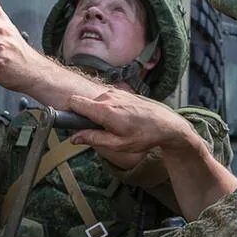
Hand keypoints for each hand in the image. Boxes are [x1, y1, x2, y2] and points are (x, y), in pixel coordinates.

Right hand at [68, 89, 196, 154]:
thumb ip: (94, 139)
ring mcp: (116, 92)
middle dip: (86, 116)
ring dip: (99, 114)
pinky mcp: (122, 92)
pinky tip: (122, 119)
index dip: (70, 112)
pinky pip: (106, 100)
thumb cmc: (144, 136)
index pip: (74, 102)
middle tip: (101, 131)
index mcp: (105, 110)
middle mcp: (108, 97)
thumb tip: (74, 138)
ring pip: (95, 102)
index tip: (74, 123)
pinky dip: (108, 109)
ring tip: (115, 126)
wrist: (166, 124)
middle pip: (84, 103)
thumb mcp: (118, 144)